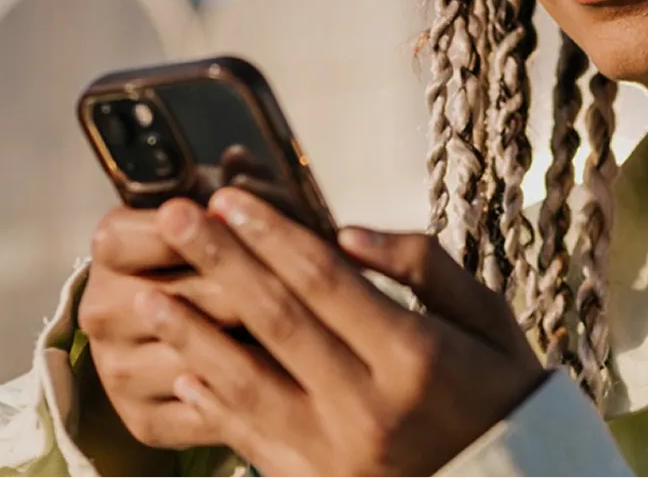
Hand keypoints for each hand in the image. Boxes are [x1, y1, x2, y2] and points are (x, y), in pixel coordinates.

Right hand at [77, 145, 291, 450]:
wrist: (168, 326)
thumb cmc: (202, 250)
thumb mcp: (213, 211)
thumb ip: (229, 188)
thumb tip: (242, 157)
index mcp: (111, 245)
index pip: (136, 234)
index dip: (193, 231)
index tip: (239, 218)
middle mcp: (101, 308)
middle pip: (181, 298)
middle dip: (246, 290)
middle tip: (303, 287)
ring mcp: (118, 368)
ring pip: (195, 359)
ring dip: (251, 350)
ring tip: (308, 340)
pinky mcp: (142, 418)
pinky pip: (199, 414)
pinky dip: (246, 402)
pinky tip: (289, 387)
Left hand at [141, 188, 546, 477]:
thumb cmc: (499, 389)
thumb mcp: (488, 316)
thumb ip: (423, 266)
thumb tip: (348, 232)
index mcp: (414, 354)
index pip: (324, 279)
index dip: (270, 233)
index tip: (227, 195)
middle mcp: (369, 405)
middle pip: (276, 319)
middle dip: (219, 261)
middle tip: (173, 217)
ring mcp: (339, 453)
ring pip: (248, 384)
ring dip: (193, 335)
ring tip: (148, 296)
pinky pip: (253, 441)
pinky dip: (214, 405)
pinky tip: (181, 372)